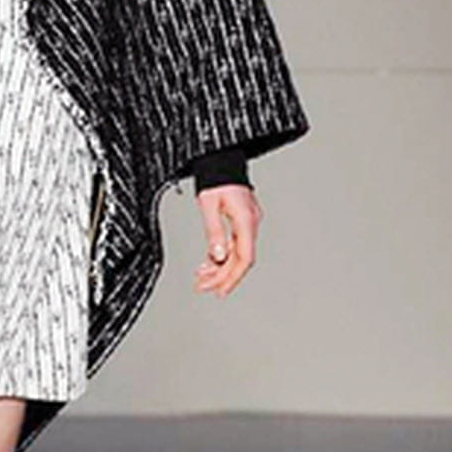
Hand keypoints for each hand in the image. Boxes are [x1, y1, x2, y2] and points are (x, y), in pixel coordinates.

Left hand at [192, 182, 261, 297]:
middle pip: (240, 260)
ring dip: (219, 268)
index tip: (218, 291)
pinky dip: (221, 255)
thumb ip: (214, 231)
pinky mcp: (242, 221)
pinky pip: (234, 244)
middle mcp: (251, 224)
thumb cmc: (215, 178)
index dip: (231, 277)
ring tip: (201, 277)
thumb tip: (218, 257)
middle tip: (203, 287)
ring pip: (236, 254)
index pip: (244, 258)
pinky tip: (208, 263)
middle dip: (221, 276)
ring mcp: (248, 223)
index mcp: (246, 220)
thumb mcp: (208, 204)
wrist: (221, 160)